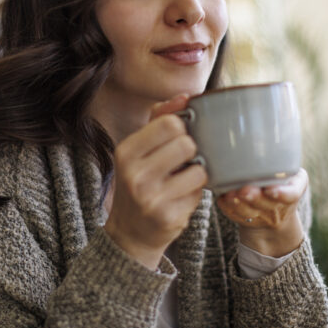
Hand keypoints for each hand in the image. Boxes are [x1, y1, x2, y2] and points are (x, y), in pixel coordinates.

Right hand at [103, 94, 207, 269]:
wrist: (130, 231)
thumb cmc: (140, 181)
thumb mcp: (139, 149)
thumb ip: (159, 118)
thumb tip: (185, 97)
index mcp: (126, 151)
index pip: (169, 123)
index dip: (182, 127)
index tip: (178, 137)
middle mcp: (135, 175)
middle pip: (186, 143)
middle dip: (191, 150)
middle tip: (183, 160)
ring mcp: (151, 199)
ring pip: (199, 169)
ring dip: (197, 172)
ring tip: (184, 179)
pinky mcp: (169, 217)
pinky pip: (200, 192)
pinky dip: (196, 192)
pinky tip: (182, 196)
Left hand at [216, 168, 307, 257]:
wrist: (276, 212)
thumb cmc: (280, 181)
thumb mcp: (290, 172)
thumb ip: (277, 163)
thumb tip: (255, 143)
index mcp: (296, 188)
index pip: (292, 194)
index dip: (282, 194)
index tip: (271, 191)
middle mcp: (282, 207)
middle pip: (268, 205)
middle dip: (254, 197)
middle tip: (243, 190)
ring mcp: (266, 218)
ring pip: (250, 213)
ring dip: (238, 205)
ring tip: (229, 194)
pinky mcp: (248, 223)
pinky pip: (236, 217)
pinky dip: (227, 208)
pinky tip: (221, 199)